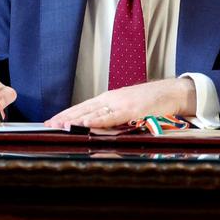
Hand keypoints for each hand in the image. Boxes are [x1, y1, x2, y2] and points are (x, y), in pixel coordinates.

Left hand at [45, 77, 196, 129]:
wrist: (172, 92)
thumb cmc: (151, 102)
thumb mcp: (128, 108)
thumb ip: (113, 116)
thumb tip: (98, 127)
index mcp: (108, 99)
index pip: (82, 107)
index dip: (66, 115)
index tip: (51, 121)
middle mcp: (110, 99)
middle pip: (82, 109)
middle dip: (64, 118)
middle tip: (47, 126)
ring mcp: (120, 103)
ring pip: (92, 112)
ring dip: (75, 120)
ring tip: (60, 126)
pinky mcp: (131, 109)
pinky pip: (110, 117)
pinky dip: (97, 121)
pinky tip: (86, 124)